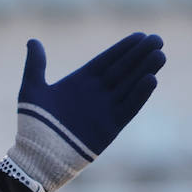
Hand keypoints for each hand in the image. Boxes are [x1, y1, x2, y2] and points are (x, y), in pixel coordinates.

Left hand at [2, 32, 165, 191]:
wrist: (39, 156)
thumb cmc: (33, 125)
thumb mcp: (32, 90)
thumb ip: (35, 65)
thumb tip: (32, 41)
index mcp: (81, 82)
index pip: (108, 60)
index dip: (124, 48)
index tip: (141, 35)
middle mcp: (96, 93)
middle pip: (123, 70)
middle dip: (140, 55)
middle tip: (157, 40)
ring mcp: (105, 110)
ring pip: (130, 86)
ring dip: (145, 71)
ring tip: (160, 55)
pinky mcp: (111, 127)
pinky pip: (129, 108)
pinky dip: (140, 95)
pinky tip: (151, 80)